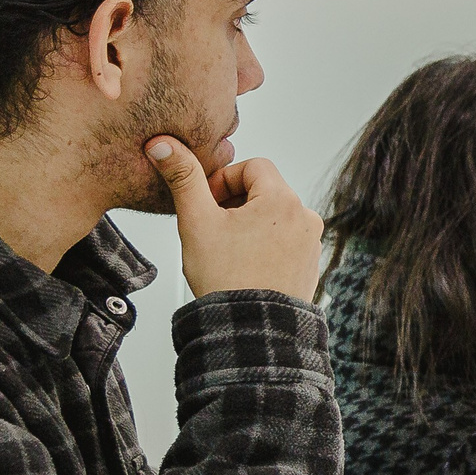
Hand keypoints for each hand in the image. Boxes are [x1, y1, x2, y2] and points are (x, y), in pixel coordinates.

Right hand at [147, 137, 322, 301]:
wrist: (251, 330)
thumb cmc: (225, 278)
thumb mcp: (197, 222)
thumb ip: (183, 178)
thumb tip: (163, 143)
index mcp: (283, 200)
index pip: (252, 166)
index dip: (223, 179)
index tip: (207, 202)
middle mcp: (306, 217)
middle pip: (265, 191)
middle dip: (235, 202)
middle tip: (212, 226)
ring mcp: (311, 242)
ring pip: (275, 217)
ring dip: (249, 223)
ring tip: (226, 248)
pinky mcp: (311, 263)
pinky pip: (285, 241)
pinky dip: (264, 244)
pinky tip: (244, 264)